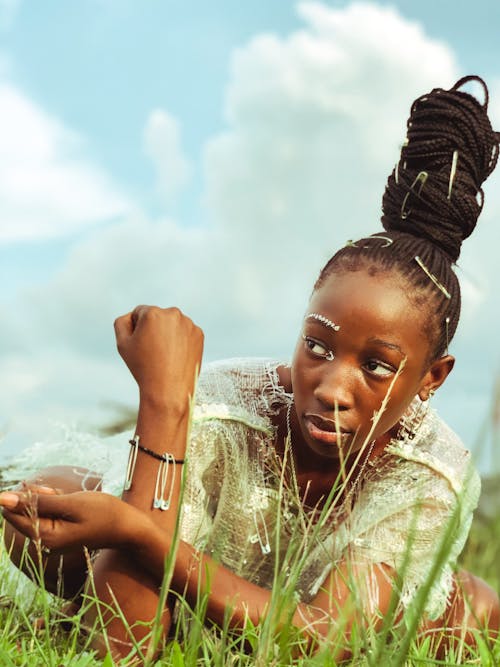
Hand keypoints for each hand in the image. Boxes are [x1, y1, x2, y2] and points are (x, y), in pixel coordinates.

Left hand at [0, 489, 143, 552]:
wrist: (129, 527)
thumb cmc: (103, 513)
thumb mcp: (71, 504)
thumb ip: (37, 501)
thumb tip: (4, 499)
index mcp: (45, 537)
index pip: (13, 513)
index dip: (20, 495)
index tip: (39, 487)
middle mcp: (45, 542)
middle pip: (26, 511)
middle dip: (39, 496)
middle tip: (63, 495)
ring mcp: (54, 538)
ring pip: (39, 509)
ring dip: (50, 498)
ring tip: (74, 500)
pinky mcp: (61, 533)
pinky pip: (50, 513)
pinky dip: (57, 503)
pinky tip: (74, 503)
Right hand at [114, 306, 203, 413]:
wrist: (169, 390)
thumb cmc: (143, 368)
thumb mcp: (123, 344)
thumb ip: (122, 323)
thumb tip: (132, 316)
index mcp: (152, 313)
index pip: (139, 312)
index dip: (137, 330)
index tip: (141, 345)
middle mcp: (173, 313)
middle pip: (157, 316)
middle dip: (153, 329)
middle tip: (153, 352)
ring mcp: (188, 324)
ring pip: (172, 324)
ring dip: (167, 334)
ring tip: (165, 355)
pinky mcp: (199, 334)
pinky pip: (185, 332)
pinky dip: (180, 341)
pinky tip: (176, 356)